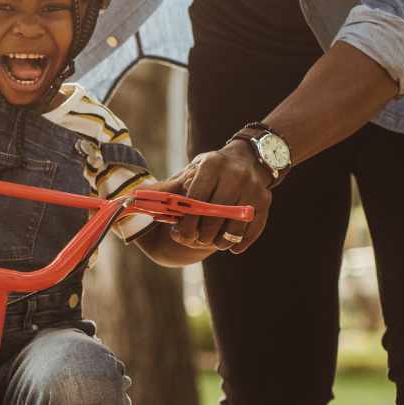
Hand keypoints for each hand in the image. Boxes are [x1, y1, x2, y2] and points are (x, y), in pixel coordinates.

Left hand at [159, 144, 274, 253]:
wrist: (249, 158)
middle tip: (196, 240)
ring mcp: (253, 188)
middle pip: (215, 216)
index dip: (187, 221)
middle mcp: (235, 175)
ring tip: (213, 242)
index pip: (197, 199)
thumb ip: (169, 188)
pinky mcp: (266, 201)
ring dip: (221, 242)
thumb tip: (137, 201)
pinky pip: (252, 230)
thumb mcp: (192, 171)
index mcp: (212, 165)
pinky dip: (240, 242)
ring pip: (235, 227)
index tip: (179, 233)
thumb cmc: (212, 170)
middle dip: (202, 234)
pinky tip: (230, 247)